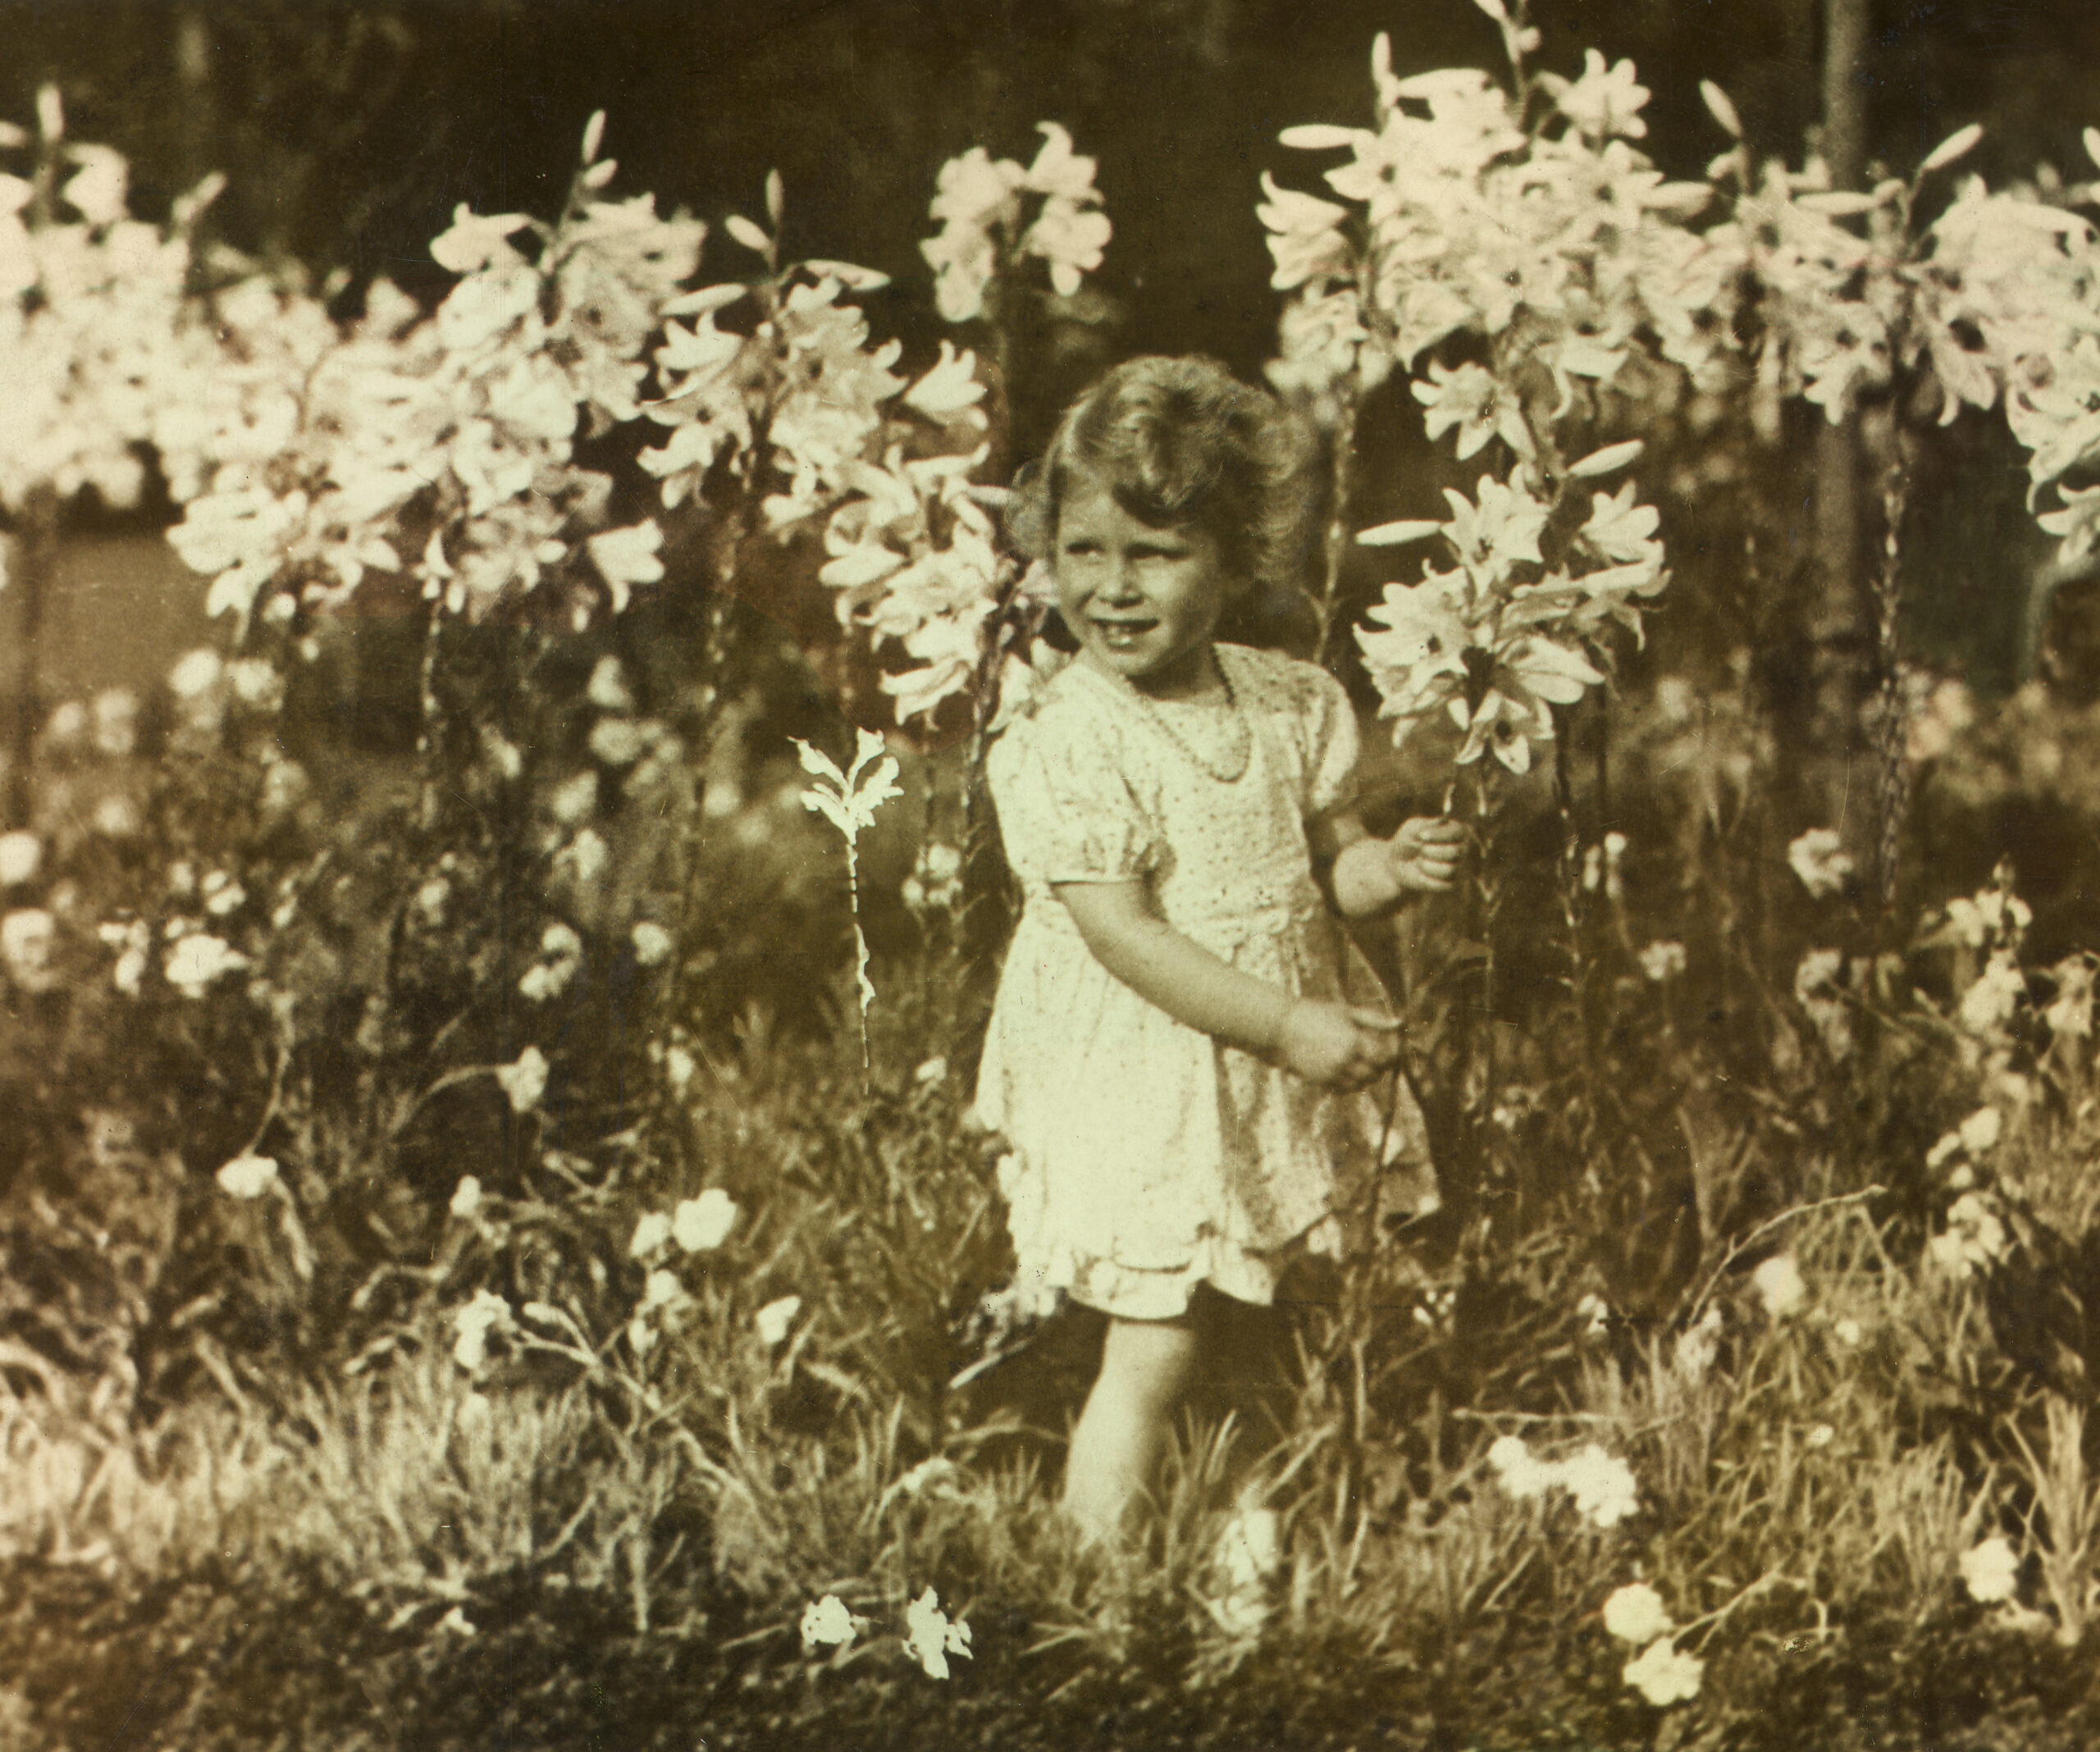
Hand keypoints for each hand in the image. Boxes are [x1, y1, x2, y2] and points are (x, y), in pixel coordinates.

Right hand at [1275, 999, 1402, 1091]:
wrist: (1283, 1029)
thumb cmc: (1317, 1015)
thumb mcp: (1347, 1012)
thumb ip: (1374, 1020)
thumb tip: (1399, 1023)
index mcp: (1354, 1042)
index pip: (1384, 1058)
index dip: (1392, 1056)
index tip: (1394, 1051)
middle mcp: (1345, 1061)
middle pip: (1374, 1074)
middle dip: (1379, 1068)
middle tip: (1378, 1058)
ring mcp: (1332, 1074)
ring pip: (1360, 1085)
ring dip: (1366, 1077)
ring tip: (1361, 1063)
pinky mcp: (1322, 1081)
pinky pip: (1344, 1089)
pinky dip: (1350, 1084)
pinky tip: (1347, 1070)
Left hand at [1386, 816, 1464, 892]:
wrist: (1396, 863)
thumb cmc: (1407, 840)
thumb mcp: (1413, 828)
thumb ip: (1427, 825)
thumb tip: (1443, 821)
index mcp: (1456, 830)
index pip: (1459, 831)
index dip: (1440, 834)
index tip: (1421, 836)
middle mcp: (1462, 848)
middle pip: (1455, 852)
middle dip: (1431, 851)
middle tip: (1420, 850)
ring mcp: (1459, 867)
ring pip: (1450, 870)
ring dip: (1428, 866)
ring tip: (1420, 862)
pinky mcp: (1452, 884)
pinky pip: (1444, 885)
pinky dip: (1427, 879)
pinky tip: (1421, 875)